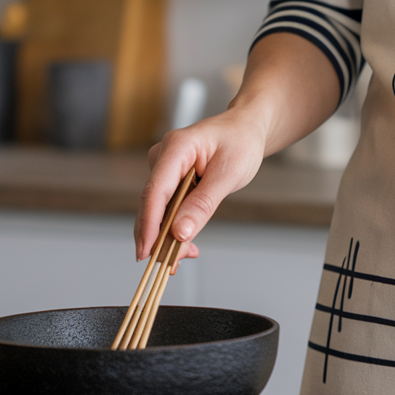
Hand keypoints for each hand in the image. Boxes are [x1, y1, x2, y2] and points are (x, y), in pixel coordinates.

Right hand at [134, 107, 269, 264]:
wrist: (246, 129)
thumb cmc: (241, 142)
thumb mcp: (229, 174)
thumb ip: (203, 204)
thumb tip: (180, 232)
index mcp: (176, 147)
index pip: (155, 191)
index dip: (149, 224)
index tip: (147, 251)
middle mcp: (163, 157)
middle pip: (152, 204)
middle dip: (158, 237)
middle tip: (170, 265)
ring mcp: (164, 168)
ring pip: (157, 209)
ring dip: (167, 235)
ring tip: (185, 256)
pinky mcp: (169, 180)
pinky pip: (166, 207)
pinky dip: (174, 226)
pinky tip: (185, 244)